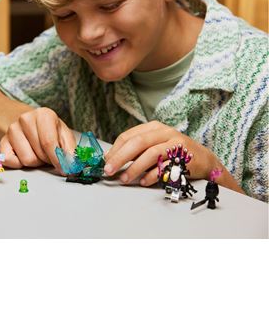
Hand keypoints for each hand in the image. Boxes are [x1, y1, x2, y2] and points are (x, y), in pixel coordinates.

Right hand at [0, 107, 75, 173]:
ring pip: (26, 160)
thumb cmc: (50, 130)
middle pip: (39, 154)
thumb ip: (70, 150)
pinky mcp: (3, 141)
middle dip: (47, 159)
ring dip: (35, 162)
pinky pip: (11, 162)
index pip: (49, 142)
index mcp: (43, 114)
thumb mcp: (65, 135)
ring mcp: (12, 129)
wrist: (31, 123)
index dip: (58, 160)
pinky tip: (25, 154)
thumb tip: (72, 165)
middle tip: (49, 154)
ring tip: (38, 152)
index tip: (64, 169)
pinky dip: (20, 164)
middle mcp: (25, 119)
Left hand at [103, 121, 220, 185]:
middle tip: (109, 169)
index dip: (115, 149)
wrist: (204, 159)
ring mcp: (175, 144)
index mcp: (153, 127)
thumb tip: (112, 160)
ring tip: (124, 178)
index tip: (105, 161)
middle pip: (137, 143)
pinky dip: (152, 175)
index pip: (128, 136)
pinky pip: (165, 167)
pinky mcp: (185, 157)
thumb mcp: (154, 145)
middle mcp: (164, 132)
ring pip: (150, 154)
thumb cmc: (174, 152)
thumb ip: (136, 150)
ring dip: (134, 168)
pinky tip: (143, 182)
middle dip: (120, 157)